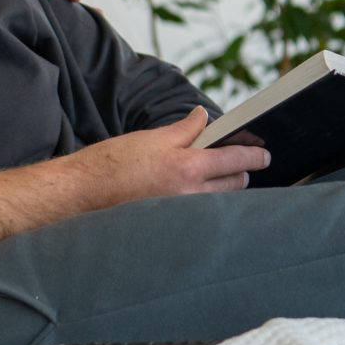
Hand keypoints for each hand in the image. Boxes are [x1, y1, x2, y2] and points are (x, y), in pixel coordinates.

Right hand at [66, 108, 267, 206]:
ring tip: (211, 180)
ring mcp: (182, 215)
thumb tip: (203, 117)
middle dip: (239, 172)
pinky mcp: (171, 226)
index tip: (264, 155)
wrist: (80, 195)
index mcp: (187, 168)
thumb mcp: (150, 138)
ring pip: (218, 201)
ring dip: (221, 190)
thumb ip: (184, 129)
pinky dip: (202, 204)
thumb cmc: (110, 164)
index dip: (254, 156)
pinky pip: (199, 214)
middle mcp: (190, 196)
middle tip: (235, 164)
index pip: (236, 161)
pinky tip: (192, 198)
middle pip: (234, 184)